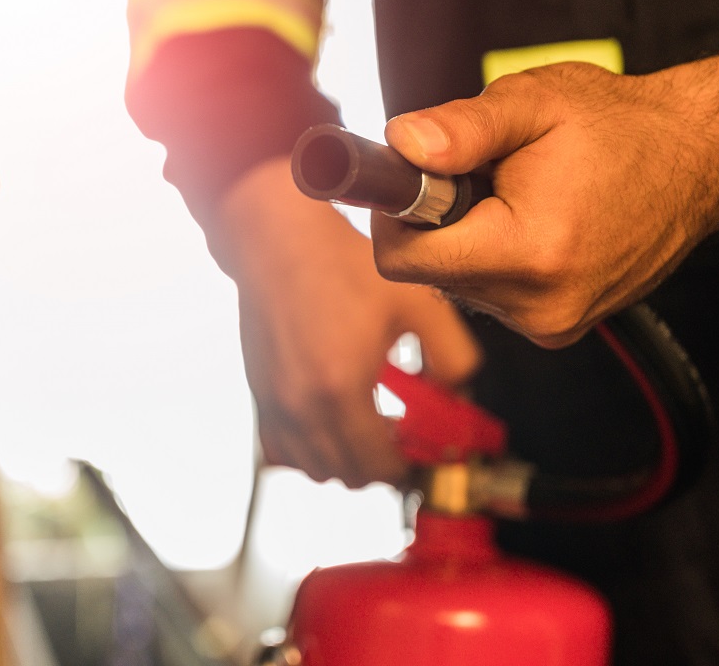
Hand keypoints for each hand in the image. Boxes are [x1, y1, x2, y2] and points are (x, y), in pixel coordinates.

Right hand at [209, 157, 480, 487]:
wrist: (278, 242)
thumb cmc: (341, 265)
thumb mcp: (416, 302)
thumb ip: (453, 355)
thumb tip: (459, 394)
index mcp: (342, 390)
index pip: (378, 467)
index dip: (407, 465)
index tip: (422, 447)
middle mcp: (301, 407)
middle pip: (347, 476)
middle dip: (380, 465)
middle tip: (401, 437)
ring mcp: (275, 404)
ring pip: (312, 468)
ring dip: (344, 460)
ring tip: (367, 427)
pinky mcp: (259, 394)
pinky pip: (281, 448)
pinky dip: (309, 448)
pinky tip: (331, 418)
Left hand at [373, 53, 718, 347]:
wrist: (698, 160)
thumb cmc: (618, 126)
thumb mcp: (534, 104)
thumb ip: (461, 128)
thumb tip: (400, 143)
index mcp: (528, 253)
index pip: (404, 259)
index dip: (394, 212)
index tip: (412, 175)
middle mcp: (539, 306)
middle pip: (429, 271)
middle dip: (436, 220)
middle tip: (482, 175)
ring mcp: (552, 324)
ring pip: (457, 283)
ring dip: (467, 238)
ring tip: (519, 196)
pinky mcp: (558, 327)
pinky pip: (491, 293)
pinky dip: (494, 256)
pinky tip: (535, 221)